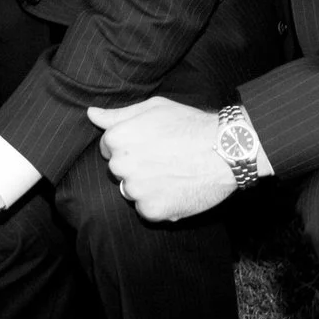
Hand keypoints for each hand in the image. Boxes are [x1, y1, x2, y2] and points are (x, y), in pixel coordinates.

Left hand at [90, 99, 232, 221]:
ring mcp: (136, 190)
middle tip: (164, 160)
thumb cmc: (190, 124)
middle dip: (135, 167)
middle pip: (118, 171)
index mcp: (117, 138)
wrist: (226, 150)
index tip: (150, 145)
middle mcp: (121, 165)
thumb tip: (92, 114)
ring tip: (172, 174)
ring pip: (131, 191)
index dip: (130, 146)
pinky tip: (177, 189)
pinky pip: (146, 210)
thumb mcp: (153, 108)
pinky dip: (159, 204)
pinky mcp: (152, 210)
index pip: (108, 148)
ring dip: (146, 187)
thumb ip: (118, 114)